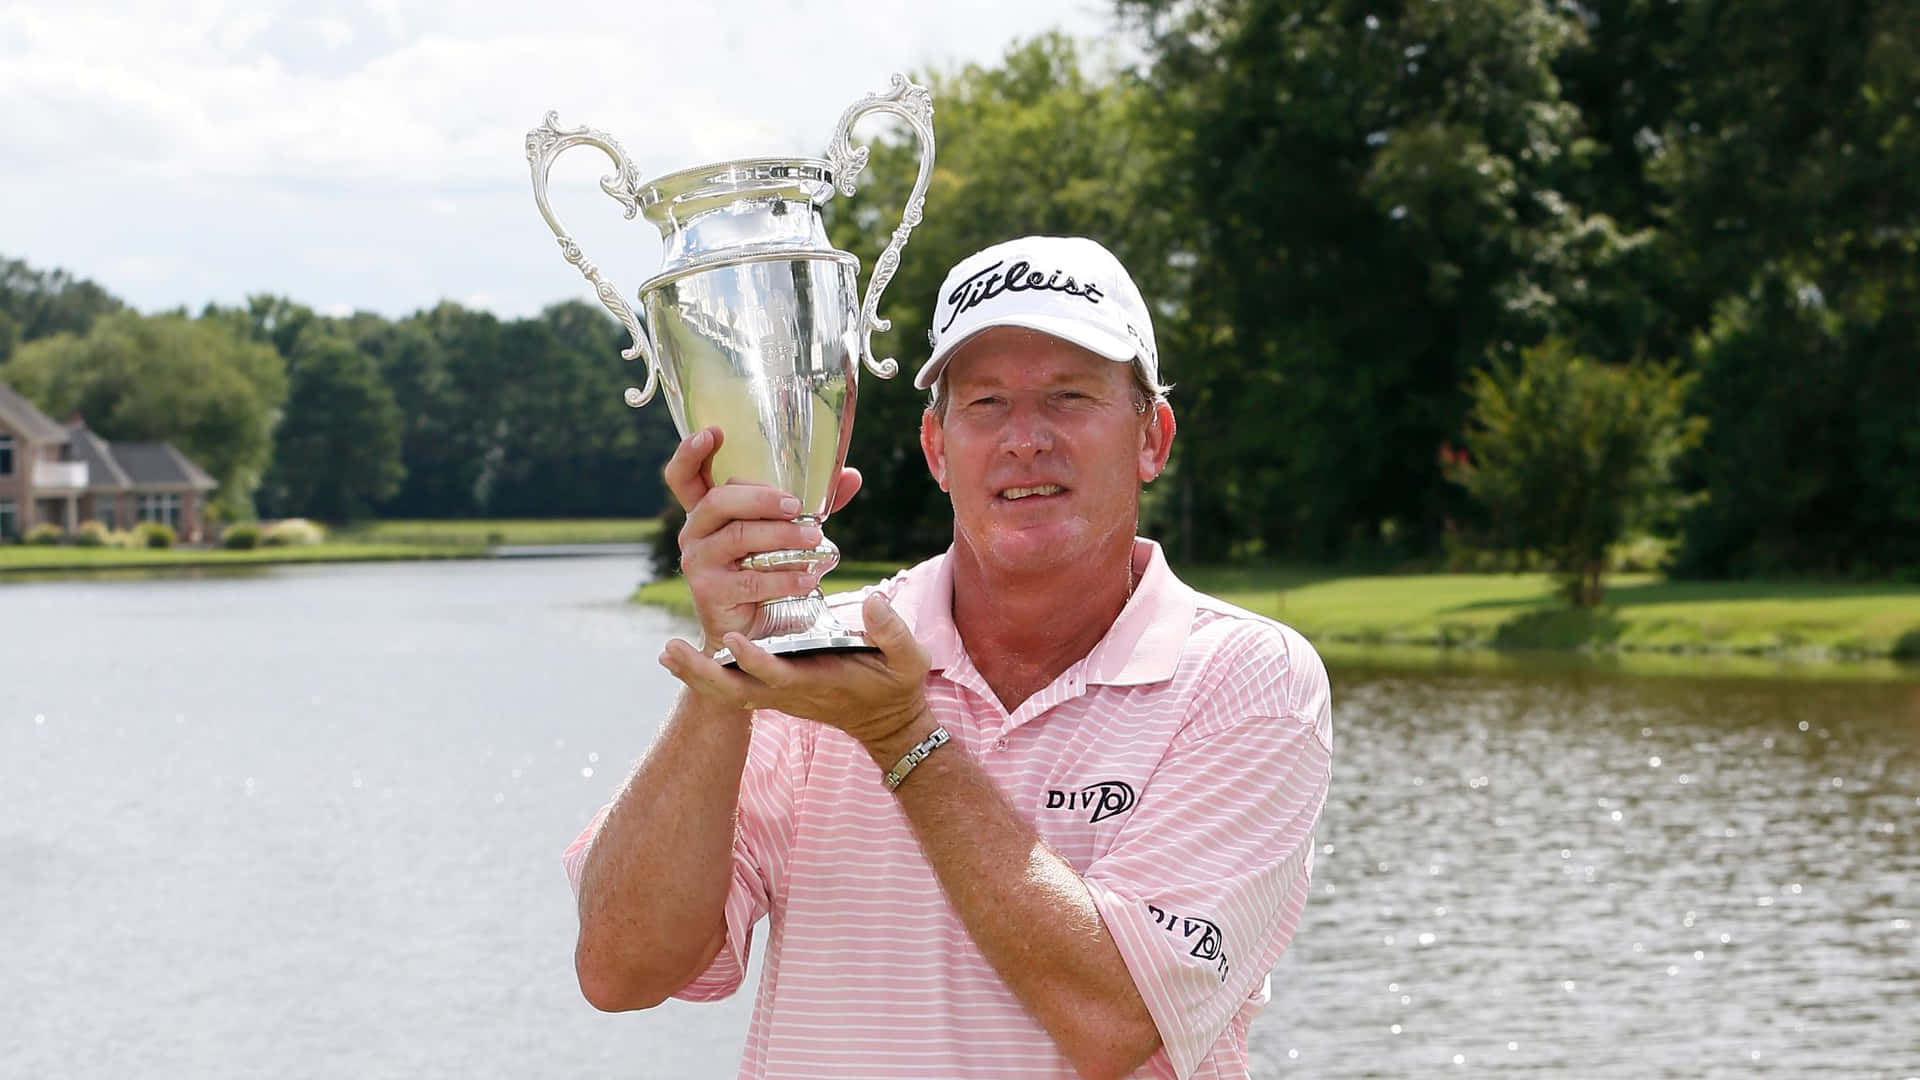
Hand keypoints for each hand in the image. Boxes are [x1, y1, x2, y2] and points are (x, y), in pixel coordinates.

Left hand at [659, 592, 932, 752]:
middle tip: (671, 650)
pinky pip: (734, 689)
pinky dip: (707, 676)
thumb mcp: (909, 658)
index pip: (780, 675)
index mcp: (818, 682)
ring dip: (697, 675)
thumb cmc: (898, 686)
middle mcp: (791, 693)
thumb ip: (892, 631)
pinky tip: (683, 658)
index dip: (756, 660)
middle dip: (703, 674)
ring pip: (729, 692)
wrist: (889, 723)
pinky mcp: (776, 693)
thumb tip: (872, 601)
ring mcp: (780, 696)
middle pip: (737, 691)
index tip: (734, 638)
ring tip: (667, 651)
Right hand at [664, 426, 861, 649]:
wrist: (752, 627)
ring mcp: (698, 561)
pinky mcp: (709, 592)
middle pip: (719, 500)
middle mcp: (695, 531)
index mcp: (708, 510)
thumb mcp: (784, 530)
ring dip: (781, 536)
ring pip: (738, 538)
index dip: (692, 452)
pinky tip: (809, 578)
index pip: (685, 476)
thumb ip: (812, 504)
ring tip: (815, 539)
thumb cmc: (766, 568)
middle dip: (760, 498)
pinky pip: (749, 579)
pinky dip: (784, 578)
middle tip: (795, 506)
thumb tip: (851, 475)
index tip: (714, 432)